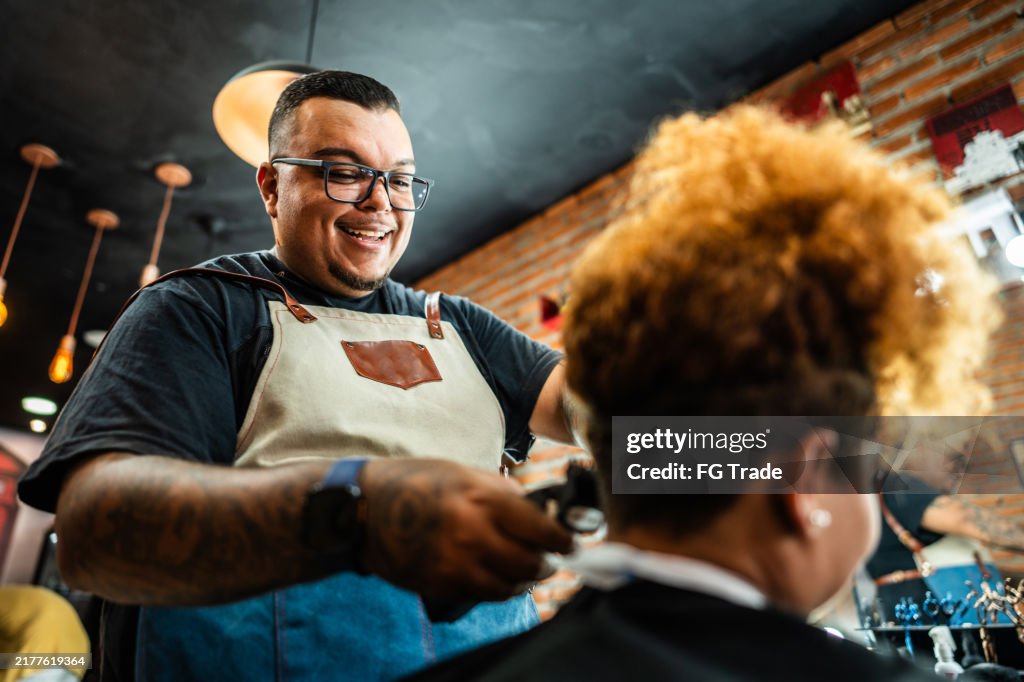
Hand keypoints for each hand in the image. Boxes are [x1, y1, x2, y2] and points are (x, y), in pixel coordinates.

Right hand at [357, 458, 573, 605]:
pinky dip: (492, 588)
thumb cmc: (415, 483)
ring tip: (526, 573)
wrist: (365, 508)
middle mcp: (470, 532)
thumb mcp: (463, 473)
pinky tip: (493, 576)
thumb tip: (539, 513)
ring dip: (522, 582)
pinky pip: (479, 594)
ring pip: (507, 586)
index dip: (563, 541)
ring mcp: (453, 562)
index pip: (540, 529)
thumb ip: (503, 493)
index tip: (572, 545)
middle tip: (550, 560)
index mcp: (481, 498)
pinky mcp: (438, 583)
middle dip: (545, 564)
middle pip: (528, 563)